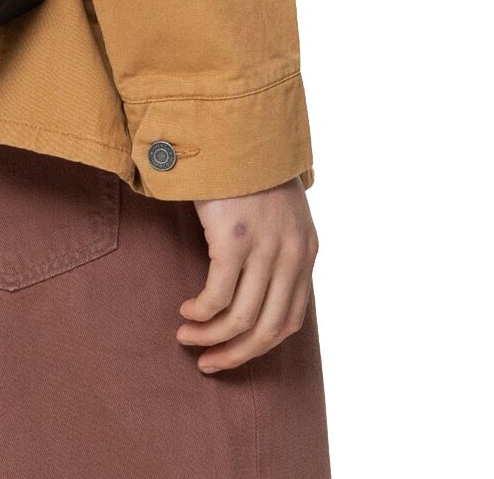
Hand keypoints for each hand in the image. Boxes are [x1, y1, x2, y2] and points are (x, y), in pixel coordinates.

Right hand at [176, 177, 317, 373]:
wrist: (234, 129)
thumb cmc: (248, 169)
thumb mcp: (280, 212)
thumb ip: (278, 246)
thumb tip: (259, 286)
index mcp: (306, 251)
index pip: (291, 321)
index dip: (260, 346)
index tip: (234, 354)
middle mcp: (292, 256)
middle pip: (268, 329)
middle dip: (236, 355)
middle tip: (209, 364)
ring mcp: (265, 249)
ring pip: (240, 319)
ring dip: (210, 338)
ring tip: (187, 340)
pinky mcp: (234, 240)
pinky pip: (217, 296)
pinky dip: (201, 314)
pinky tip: (187, 312)